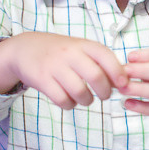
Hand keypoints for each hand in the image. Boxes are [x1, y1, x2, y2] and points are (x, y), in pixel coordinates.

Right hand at [0, 32, 127, 108]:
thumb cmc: (60, 52)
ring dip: (87, 100)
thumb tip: (124, 81)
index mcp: (83, 45)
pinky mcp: (42, 80)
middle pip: (96, 77)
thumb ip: (100, 62)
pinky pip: (62, 100)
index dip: (118, 73)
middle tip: (104, 95)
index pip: (106, 56)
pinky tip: (69, 100)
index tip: (124, 85)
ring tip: (85, 98)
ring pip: (80, 91)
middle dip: (105, 92)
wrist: (24, 48)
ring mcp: (55, 66)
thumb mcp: (80, 49)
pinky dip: (70, 105)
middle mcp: (70, 53)